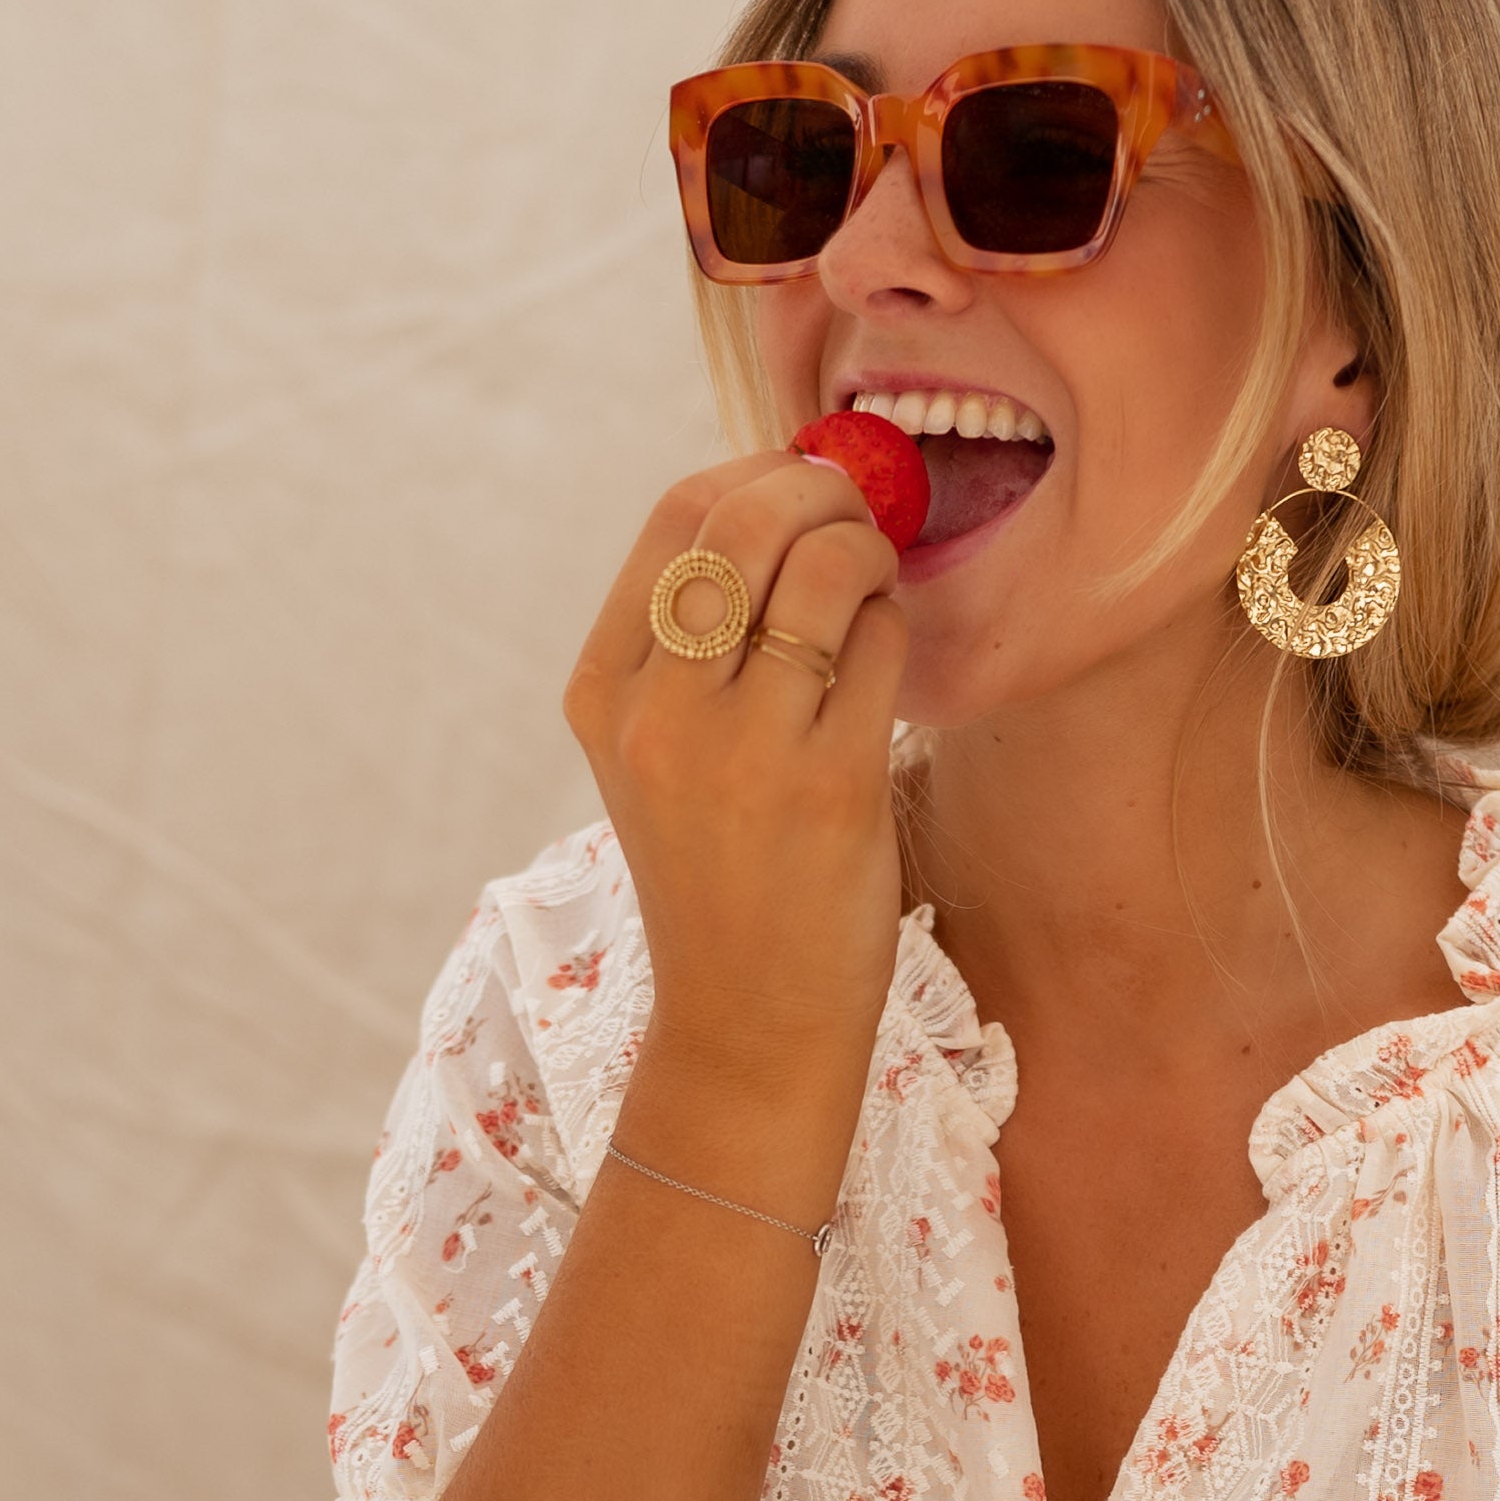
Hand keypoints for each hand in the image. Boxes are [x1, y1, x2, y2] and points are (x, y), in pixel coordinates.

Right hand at [562, 451, 907, 1123]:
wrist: (748, 1027)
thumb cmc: (724, 881)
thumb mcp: (662, 758)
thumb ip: (694, 645)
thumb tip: (783, 506)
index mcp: (603, 691)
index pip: (676, 516)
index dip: (757, 473)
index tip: (806, 485)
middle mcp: (658, 712)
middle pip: (746, 520)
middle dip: (823, 491)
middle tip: (862, 513)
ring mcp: (742, 749)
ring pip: (823, 569)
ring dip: (870, 551)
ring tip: (879, 583)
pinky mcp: (830, 785)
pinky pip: (881, 645)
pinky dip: (897, 625)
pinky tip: (890, 655)